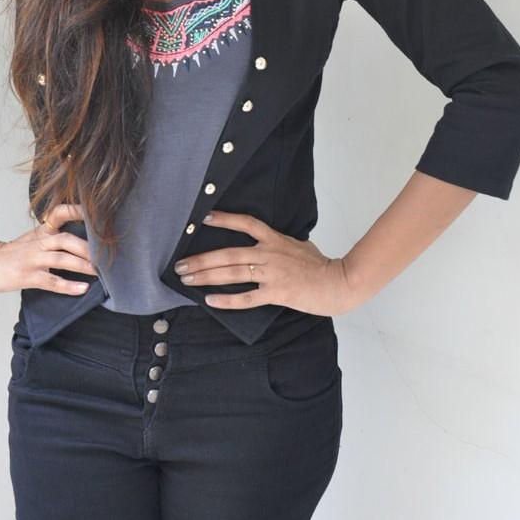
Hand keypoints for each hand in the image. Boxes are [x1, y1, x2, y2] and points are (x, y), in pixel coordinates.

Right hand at [0, 202, 98, 295]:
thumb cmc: (13, 253)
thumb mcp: (34, 238)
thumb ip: (54, 235)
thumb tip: (85, 241)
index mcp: (42, 232)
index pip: (59, 213)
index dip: (77, 210)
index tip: (95, 212)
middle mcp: (39, 243)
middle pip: (66, 239)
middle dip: (88, 247)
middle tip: (106, 255)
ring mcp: (33, 260)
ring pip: (62, 259)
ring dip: (82, 265)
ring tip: (99, 272)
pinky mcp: (28, 277)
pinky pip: (51, 281)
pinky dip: (68, 286)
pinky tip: (82, 288)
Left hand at [174, 209, 358, 316]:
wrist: (339, 282)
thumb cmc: (320, 265)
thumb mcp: (299, 245)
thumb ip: (280, 243)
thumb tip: (267, 242)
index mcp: (275, 239)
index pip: (247, 223)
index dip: (225, 219)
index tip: (204, 218)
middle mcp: (270, 253)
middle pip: (229, 254)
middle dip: (201, 259)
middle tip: (180, 264)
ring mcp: (273, 273)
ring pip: (233, 273)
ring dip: (207, 276)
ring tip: (187, 279)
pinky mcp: (278, 292)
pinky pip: (248, 297)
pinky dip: (228, 300)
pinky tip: (210, 301)